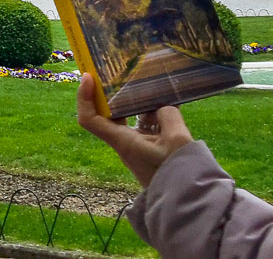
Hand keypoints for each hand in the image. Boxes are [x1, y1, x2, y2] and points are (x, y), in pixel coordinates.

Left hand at [76, 73, 193, 187]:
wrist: (188, 202)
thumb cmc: (178, 173)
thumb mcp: (177, 139)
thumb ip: (168, 115)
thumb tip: (163, 106)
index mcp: (122, 141)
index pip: (89, 119)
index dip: (84, 96)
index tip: (89, 77)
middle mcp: (124, 142)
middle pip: (109, 112)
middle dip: (112, 91)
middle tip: (117, 70)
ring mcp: (137, 145)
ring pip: (131, 116)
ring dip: (137, 100)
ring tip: (147, 79)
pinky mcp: (151, 149)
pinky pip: (147, 125)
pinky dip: (154, 112)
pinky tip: (168, 101)